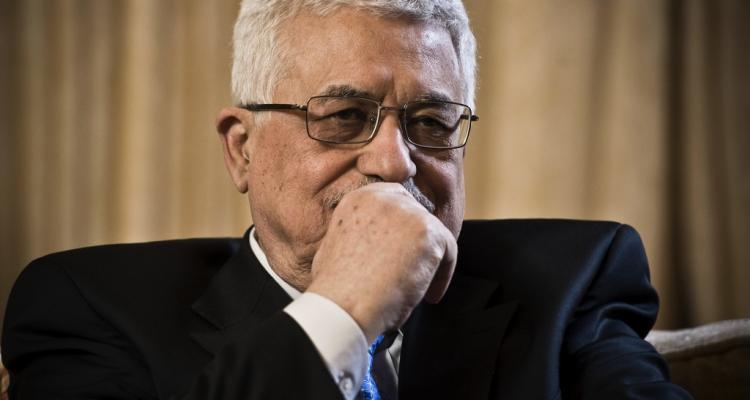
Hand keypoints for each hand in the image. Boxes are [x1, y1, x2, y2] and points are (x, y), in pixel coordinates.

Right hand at [306, 182, 456, 342]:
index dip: (403, 230)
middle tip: (413, 272)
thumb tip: (381, 246)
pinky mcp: (429, 232)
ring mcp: (408, 212)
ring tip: (419, 290)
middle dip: (418, 245)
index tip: (403, 253)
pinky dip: (442, 276)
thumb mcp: (338, 246)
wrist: (342, 306)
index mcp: (360, 198)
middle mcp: (384, 198)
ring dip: (431, 262)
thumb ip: (362, 235)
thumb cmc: (335, 289)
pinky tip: (428, 297)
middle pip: (418, 216)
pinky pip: (449, 252)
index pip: (396, 202)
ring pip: (434, 235)